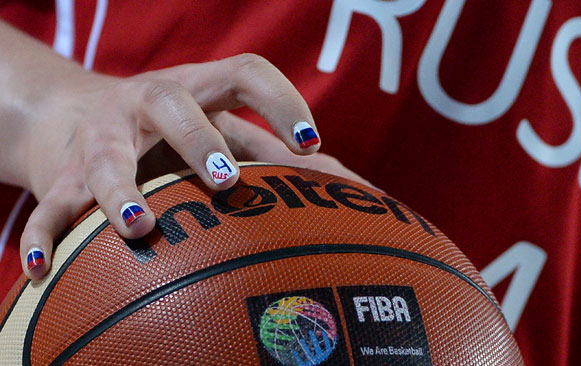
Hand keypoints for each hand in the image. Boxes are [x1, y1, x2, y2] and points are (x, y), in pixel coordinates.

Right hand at [17, 54, 359, 279]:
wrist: (77, 122)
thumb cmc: (173, 137)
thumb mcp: (224, 136)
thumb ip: (279, 159)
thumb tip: (356, 192)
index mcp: (198, 88)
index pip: (244, 72)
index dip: (280, 100)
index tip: (312, 140)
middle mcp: (147, 103)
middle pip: (172, 102)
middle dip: (198, 140)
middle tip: (225, 182)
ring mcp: (101, 136)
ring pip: (106, 155)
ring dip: (121, 189)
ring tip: (140, 227)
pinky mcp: (60, 174)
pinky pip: (48, 203)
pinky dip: (44, 234)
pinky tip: (44, 268)